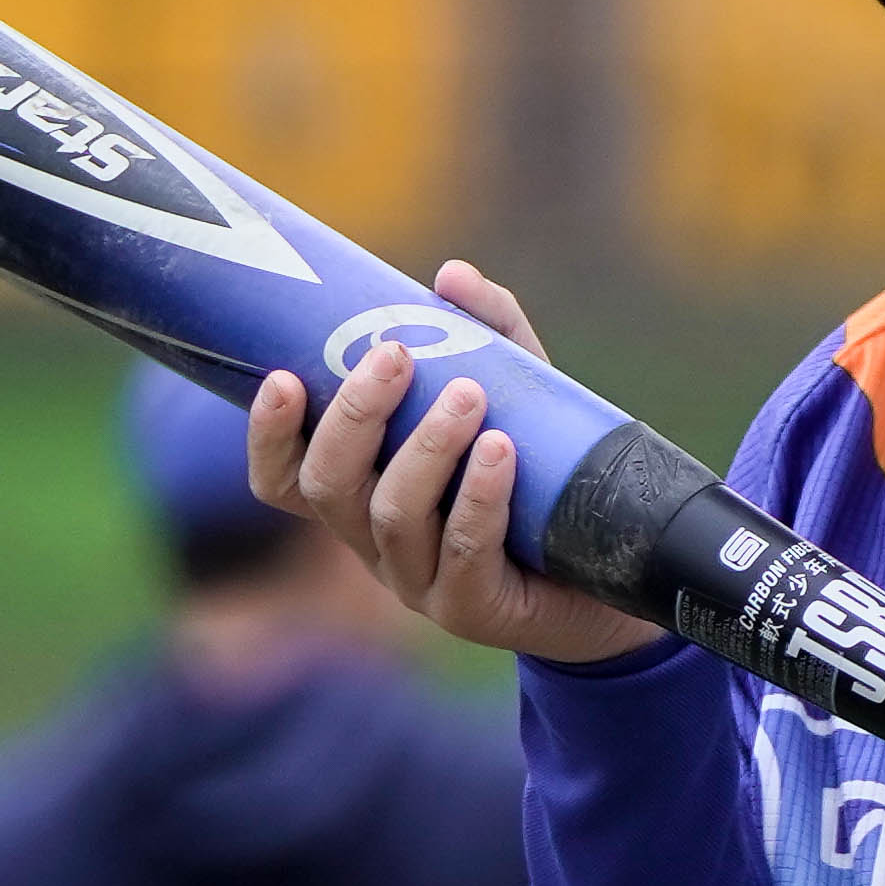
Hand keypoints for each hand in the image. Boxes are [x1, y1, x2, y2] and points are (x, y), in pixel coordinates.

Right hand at [248, 263, 659, 667]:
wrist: (616, 569)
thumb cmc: (546, 471)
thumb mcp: (517, 391)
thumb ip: (485, 331)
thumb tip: (451, 276)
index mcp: (362, 493)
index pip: (283, 478)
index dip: (269, 435)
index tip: (284, 377)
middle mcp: (373, 541)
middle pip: (327, 485)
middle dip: (354, 416)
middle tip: (394, 354)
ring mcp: (418, 580)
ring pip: (391, 514)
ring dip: (425, 448)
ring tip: (470, 396)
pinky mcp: (472, 609)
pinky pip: (463, 553)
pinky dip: (477, 497)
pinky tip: (502, 453)